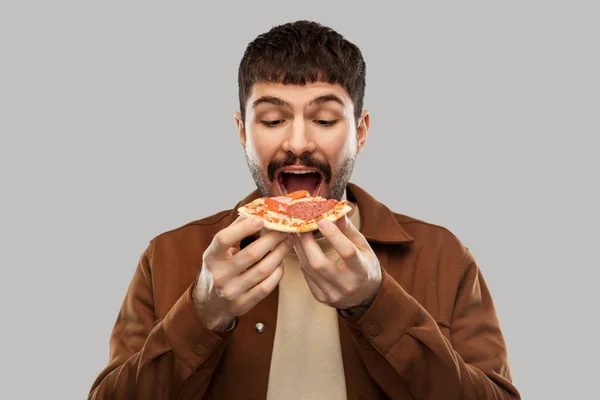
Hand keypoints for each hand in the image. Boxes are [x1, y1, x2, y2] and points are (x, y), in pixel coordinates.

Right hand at [194, 216, 293, 330]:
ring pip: (263, 270)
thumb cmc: (218, 269)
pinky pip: (267, 286)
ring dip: (280, 254)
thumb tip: (255, 210)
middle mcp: (220, 274)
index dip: (243, 228)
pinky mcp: (244, 303)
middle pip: (251, 254)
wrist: (210, 304)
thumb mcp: (218, 250)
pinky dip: (277, 273)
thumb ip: (235, 231)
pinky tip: (281, 263)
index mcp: (211, 256)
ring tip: (288, 242)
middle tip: (285, 230)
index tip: (261, 219)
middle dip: (272, 239)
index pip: (224, 239)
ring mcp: (232, 291)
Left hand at [294, 215, 381, 310]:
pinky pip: (307, 277)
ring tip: (297, 234)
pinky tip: (302, 250)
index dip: (334, 235)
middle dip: (307, 242)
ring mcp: (333, 294)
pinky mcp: (322, 298)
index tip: (321, 220)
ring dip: (300, 249)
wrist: (366, 296)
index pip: (347, 252)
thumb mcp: (363, 247)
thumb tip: (335, 210)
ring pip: (309, 270)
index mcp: (362, 270)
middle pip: (319, 264)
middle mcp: (347, 285)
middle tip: (301, 226)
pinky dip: (303, 261)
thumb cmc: (365, 266)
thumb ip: (348, 230)